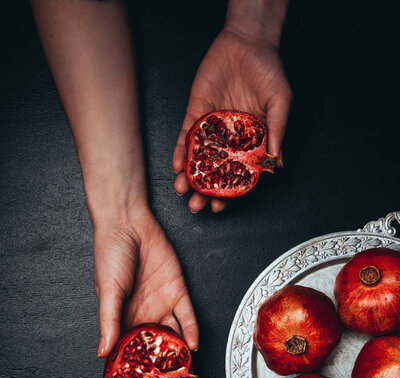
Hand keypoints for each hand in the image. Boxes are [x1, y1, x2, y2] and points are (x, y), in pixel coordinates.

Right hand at [94, 209, 197, 356]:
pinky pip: (187, 315)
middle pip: (155, 344)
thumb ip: (109, 321)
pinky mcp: (178, 291)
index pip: (130, 348)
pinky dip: (192, 330)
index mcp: (123, 317)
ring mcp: (162, 303)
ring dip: (179, 350)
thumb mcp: (107, 291)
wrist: (129, 224)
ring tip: (185, 369)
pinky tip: (194, 345)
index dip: (135, 365)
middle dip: (162, 363)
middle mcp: (144, 314)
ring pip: (174, 333)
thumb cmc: (110, 256)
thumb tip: (102, 352)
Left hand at [173, 27, 292, 212]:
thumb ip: (277, 130)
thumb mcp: (280, 101)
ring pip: (198, 159)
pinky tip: (177, 165)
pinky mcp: (196, 114)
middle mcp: (230, 140)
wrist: (246, 42)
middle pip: (215, 172)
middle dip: (204, 191)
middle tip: (196, 206)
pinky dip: (181, 151)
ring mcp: (212, 128)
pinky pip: (186, 136)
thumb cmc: (268, 70)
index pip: (238, 174)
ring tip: (182, 190)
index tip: (220, 208)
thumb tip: (276, 162)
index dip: (229, 194)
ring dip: (189, 176)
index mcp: (251, 142)